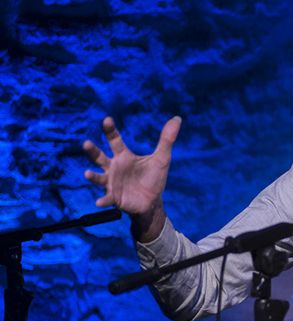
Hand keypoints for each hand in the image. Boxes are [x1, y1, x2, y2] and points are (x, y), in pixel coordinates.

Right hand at [83, 116, 180, 239]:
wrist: (152, 201)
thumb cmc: (153, 177)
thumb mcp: (162, 158)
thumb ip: (167, 139)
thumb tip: (177, 118)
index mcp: (124, 156)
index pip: (115, 141)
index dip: (111, 131)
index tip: (107, 120)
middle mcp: (114, 168)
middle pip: (99, 157)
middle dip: (93, 151)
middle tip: (86, 143)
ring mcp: (111, 183)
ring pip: (99, 177)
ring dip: (93, 176)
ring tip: (87, 173)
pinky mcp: (114, 197)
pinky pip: (106, 198)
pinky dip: (103, 200)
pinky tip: (99, 202)